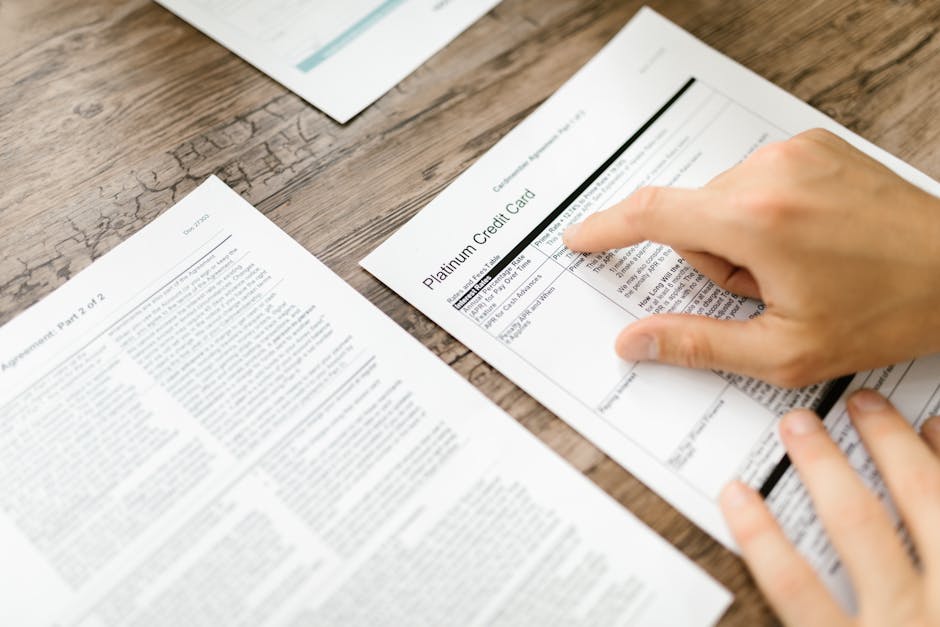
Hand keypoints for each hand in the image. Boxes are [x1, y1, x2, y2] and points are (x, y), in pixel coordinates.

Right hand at [562, 129, 939, 386]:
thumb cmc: (888, 311)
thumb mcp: (784, 350)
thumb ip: (696, 343)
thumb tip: (634, 341)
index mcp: (756, 218)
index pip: (652, 213)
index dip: (606, 227)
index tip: (580, 237)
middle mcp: (771, 170)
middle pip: (692, 216)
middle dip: (713, 259)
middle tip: (767, 290)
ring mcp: (795, 152)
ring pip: (722, 200)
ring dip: (740, 238)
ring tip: (796, 267)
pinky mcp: (813, 145)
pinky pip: (755, 181)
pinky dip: (764, 214)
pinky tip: (808, 241)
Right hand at [720, 390, 939, 625]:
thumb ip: (823, 621)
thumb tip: (765, 621)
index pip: (799, 592)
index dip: (761, 538)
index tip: (737, 495)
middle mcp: (917, 623)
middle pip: (858, 529)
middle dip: (825, 467)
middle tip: (802, 424)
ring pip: (928, 508)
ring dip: (893, 452)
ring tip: (868, 411)